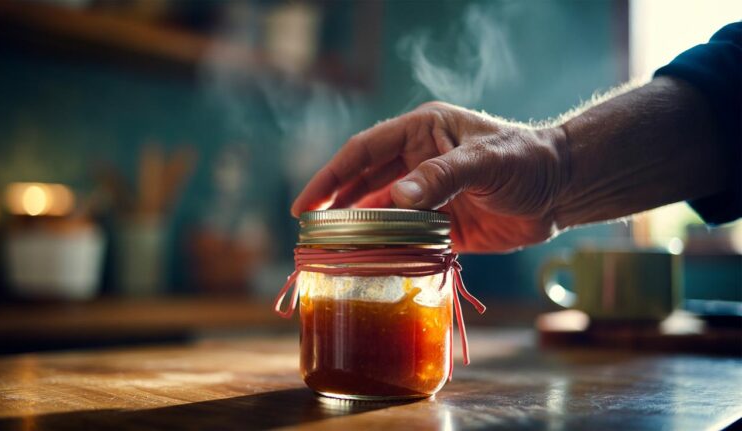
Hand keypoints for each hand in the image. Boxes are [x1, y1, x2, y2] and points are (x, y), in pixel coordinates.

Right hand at [291, 102, 567, 251]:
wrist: (563, 190)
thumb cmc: (528, 160)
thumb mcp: (486, 160)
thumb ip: (442, 176)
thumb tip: (396, 198)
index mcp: (422, 132)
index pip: (363, 152)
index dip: (330, 177)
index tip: (305, 205)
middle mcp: (418, 162)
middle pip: (364, 184)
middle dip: (336, 207)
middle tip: (309, 234)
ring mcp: (428, 195)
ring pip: (382, 213)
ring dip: (360, 231)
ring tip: (332, 253)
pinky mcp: (442, 224)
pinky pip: (406, 237)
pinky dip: (388, 249)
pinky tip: (371, 264)